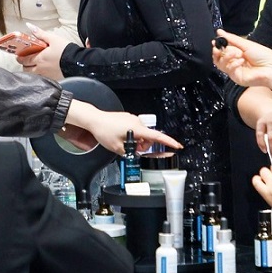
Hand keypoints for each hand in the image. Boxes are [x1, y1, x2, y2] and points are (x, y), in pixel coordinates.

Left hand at [19, 26, 67, 79]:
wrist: (78, 62)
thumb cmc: (65, 50)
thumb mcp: (53, 39)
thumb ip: (40, 34)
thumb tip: (29, 26)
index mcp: (39, 59)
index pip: (24, 60)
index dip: (19, 58)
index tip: (18, 56)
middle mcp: (41, 69)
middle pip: (26, 70)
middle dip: (24, 65)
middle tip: (25, 61)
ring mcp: (47, 76)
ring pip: (33, 76)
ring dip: (31, 71)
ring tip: (33, 66)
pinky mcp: (53, 79)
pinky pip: (42, 79)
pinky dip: (39, 76)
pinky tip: (43, 71)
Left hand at [64, 102, 183, 156]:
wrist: (94, 119)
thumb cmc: (103, 131)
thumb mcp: (117, 148)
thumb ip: (131, 153)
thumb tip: (138, 154)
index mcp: (136, 129)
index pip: (157, 137)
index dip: (169, 142)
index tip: (177, 146)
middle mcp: (136, 122)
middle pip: (148, 138)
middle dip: (142, 146)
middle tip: (130, 149)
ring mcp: (132, 119)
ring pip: (141, 135)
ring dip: (136, 141)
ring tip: (122, 142)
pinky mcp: (128, 118)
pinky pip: (135, 129)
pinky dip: (131, 135)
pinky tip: (120, 136)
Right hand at [212, 29, 271, 89]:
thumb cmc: (264, 56)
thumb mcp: (246, 44)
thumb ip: (231, 39)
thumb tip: (219, 32)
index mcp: (238, 53)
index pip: (223, 49)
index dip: (218, 46)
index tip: (215, 41)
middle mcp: (235, 61)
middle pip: (219, 58)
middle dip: (218, 52)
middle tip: (219, 48)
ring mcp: (235, 70)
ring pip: (221, 64)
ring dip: (226, 57)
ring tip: (236, 53)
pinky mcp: (236, 77)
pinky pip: (228, 70)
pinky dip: (233, 64)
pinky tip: (241, 61)